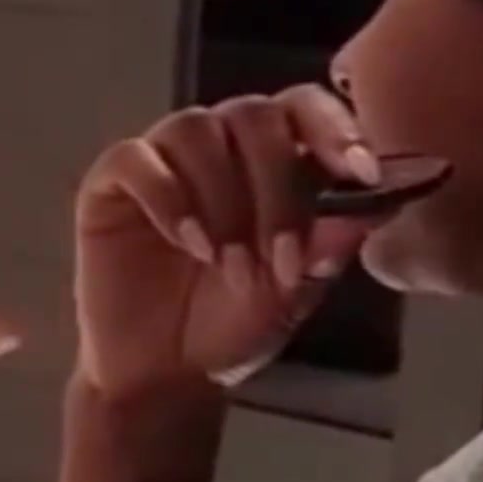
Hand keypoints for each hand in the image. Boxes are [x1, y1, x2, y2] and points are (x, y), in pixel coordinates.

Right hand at [73, 86, 388, 399]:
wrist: (163, 374)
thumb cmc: (230, 326)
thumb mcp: (296, 292)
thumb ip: (328, 246)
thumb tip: (373, 203)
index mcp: (269, 159)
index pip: (304, 107)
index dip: (334, 127)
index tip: (361, 174)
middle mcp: (217, 146)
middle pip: (253, 115)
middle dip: (277, 185)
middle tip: (281, 259)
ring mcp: (161, 160)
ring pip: (195, 129)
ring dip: (224, 199)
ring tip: (229, 264)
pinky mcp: (109, 184)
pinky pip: (135, 159)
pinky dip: (166, 196)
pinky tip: (188, 243)